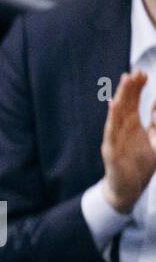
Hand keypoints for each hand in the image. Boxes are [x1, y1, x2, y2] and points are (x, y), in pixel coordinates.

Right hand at [100, 70, 155, 214]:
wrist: (130, 190)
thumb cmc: (140, 166)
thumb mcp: (155, 141)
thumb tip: (155, 103)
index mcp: (132, 127)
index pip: (132, 102)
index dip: (137, 88)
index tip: (142, 73)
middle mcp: (122, 131)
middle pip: (124, 105)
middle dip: (129, 88)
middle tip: (134, 72)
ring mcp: (115, 140)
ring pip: (117, 115)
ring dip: (120, 98)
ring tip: (124, 82)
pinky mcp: (111, 152)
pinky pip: (111, 134)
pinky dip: (111, 120)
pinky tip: (112, 106)